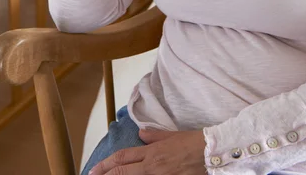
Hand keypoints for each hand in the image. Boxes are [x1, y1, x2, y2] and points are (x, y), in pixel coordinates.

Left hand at [88, 129, 205, 174]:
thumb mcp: (172, 135)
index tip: (94, 170)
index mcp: (152, 152)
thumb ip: (154, 136)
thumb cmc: (193, 142)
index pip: (123, 157)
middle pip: (122, 171)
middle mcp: (152, 166)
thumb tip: (141, 134)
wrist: (211, 153)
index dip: (106, 164)